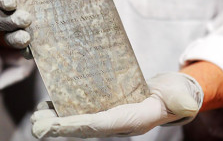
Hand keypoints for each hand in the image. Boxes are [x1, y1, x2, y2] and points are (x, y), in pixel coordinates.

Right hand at [0, 0, 75, 58]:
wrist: (79, 15)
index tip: (11, 2)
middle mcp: (15, 13)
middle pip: (0, 18)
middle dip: (9, 20)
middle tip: (25, 19)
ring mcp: (22, 31)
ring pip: (8, 36)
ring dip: (14, 38)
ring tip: (26, 38)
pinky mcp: (32, 46)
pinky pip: (23, 51)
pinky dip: (26, 52)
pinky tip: (34, 52)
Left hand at [30, 72, 202, 137]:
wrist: (169, 96)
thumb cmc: (174, 95)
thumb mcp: (180, 96)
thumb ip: (181, 101)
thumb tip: (185, 105)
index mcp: (133, 120)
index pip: (102, 125)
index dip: (78, 125)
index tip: (55, 125)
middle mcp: (118, 122)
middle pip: (84, 126)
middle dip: (60, 127)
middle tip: (37, 124)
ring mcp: (110, 116)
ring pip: (80, 120)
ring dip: (58, 119)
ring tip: (37, 113)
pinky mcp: (106, 107)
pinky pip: (83, 110)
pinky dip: (66, 109)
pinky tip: (51, 103)